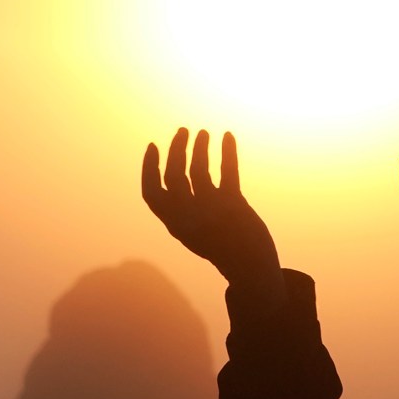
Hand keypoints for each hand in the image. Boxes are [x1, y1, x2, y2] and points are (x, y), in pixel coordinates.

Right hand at [142, 129, 280, 293]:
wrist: (249, 268)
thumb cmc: (218, 246)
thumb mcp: (190, 232)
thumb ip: (179, 208)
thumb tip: (176, 170)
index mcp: (174, 224)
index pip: (151, 193)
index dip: (149, 167)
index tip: (153, 144)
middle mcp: (189, 217)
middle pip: (175, 175)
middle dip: (177, 149)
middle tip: (184, 130)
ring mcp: (211, 210)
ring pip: (200, 170)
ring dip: (200, 147)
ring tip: (204, 132)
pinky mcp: (235, 205)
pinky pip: (229, 171)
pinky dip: (229, 151)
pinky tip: (228, 135)